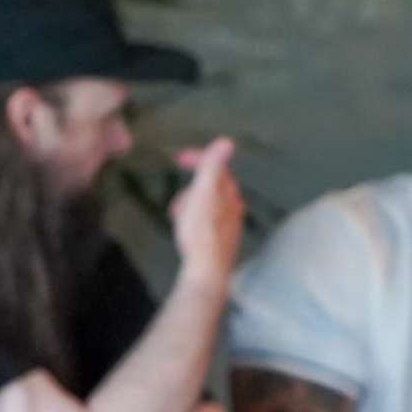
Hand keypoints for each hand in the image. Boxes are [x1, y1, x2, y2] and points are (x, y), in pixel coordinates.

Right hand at [169, 138, 243, 288]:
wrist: (207, 270)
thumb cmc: (201, 231)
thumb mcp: (203, 194)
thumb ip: (212, 168)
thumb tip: (227, 141)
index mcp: (230, 194)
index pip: (217, 167)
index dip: (199, 158)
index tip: (178, 158)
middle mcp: (234, 207)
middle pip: (211, 186)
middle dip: (190, 186)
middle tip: (176, 199)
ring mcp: (229, 224)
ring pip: (206, 204)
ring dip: (188, 204)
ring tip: (177, 215)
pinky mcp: (221, 240)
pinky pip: (204, 220)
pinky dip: (192, 218)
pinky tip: (185, 229)